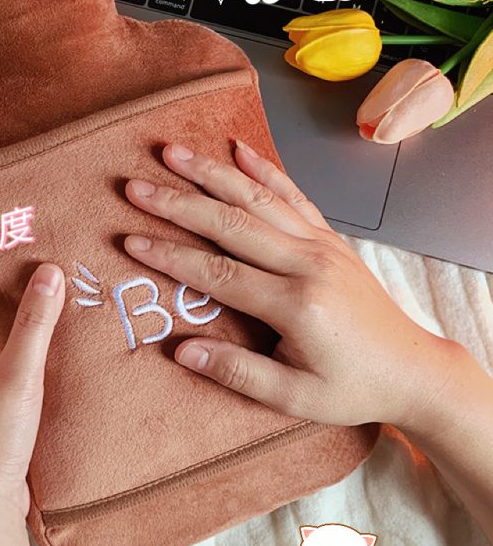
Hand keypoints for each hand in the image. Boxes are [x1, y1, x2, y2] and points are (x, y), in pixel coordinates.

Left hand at [0, 262, 63, 545]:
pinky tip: (73, 366)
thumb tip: (48, 271)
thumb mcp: (17, 373)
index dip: (22, 280)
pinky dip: (46, 371)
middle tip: (78, 291)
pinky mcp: (0, 412)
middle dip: (40, 311)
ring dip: (46, 344)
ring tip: (82, 323)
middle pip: (8, 323)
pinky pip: (26, 378)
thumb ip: (34, 322)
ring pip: (19, 352)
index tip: (55, 263)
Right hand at [122, 142, 466, 430]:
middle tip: (137, 187)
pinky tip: (239, 148)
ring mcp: (321, 244)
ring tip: (173, 153)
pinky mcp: (329, 238)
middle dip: (178, 203)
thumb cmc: (352, 387)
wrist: (414, 369)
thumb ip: (236, 372)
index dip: (171, 256)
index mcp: (295, 304)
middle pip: (230, 224)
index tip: (132, 240)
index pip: (218, 274)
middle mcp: (307, 263)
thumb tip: (180, 350)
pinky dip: (263, 170)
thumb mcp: (294, 397)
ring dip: (212, 173)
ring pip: (257, 198)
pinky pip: (292, 194)